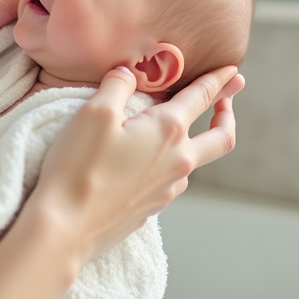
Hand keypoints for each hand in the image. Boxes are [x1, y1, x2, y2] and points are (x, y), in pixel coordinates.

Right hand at [27, 64, 243, 261]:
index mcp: (167, 131)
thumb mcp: (94, 112)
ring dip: (196, 141)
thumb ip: (117, 85)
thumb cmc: (79, 167)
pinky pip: (173, 180)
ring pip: (195, 161)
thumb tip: (128, 72)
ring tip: (180, 129)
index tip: (231, 71)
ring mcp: (168, 188)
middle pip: (222, 137)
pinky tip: (152, 160)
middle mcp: (177, 161)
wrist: (67, 227)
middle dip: (227, 114)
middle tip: (228, 100)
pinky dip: (173, 162)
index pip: (202, 97)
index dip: (219, 80)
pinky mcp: (152, 208)